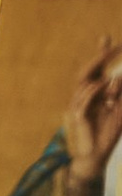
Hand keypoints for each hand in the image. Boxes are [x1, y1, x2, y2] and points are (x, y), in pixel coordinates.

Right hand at [60, 41, 121, 195]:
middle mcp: (82, 97)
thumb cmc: (107, 136)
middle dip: (100, 57)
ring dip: (104, 79)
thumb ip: (118, 97)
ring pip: (87, 83)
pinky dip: (95, 90)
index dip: (101, 53)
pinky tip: (106, 85)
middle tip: (113, 45)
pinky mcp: (77, 116)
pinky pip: (84, 99)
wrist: (95, 158)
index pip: (95, 69)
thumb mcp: (119, 113)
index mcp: (92, 94)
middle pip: (87, 71)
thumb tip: (119, 78)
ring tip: (116, 81)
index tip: (108, 37)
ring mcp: (77, 105)